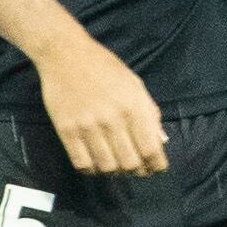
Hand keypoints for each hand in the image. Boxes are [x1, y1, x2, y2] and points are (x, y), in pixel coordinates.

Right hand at [36, 35, 165, 176]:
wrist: (66, 54)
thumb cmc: (105, 67)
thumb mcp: (135, 84)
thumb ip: (149, 113)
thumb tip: (160, 141)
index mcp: (133, 106)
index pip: (150, 149)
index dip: (156, 164)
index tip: (156, 168)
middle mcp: (112, 119)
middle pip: (129, 163)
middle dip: (137, 171)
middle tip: (137, 168)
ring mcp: (87, 126)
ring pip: (106, 167)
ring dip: (115, 172)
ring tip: (116, 166)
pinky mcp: (66, 130)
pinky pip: (82, 163)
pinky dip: (92, 170)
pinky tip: (95, 163)